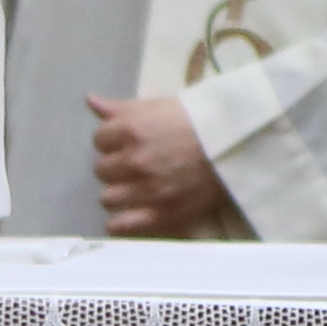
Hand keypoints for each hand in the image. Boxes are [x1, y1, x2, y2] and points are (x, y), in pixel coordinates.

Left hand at [90, 91, 233, 239]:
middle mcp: (133, 160)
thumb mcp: (159, 106)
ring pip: (108, 198)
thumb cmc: (198, 121)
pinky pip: (120, 225)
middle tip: (135, 165)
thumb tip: (90, 101)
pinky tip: (132, 212)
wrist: (237, 145)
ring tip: (136, 188)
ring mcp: (145, 190)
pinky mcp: (159, 213)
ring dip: (119, 192)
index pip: (99, 140)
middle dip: (115, 166)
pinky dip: (122, 221)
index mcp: (131, 129)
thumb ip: (121, 108)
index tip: (127, 143)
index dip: (112, 141)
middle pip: (101, 170)